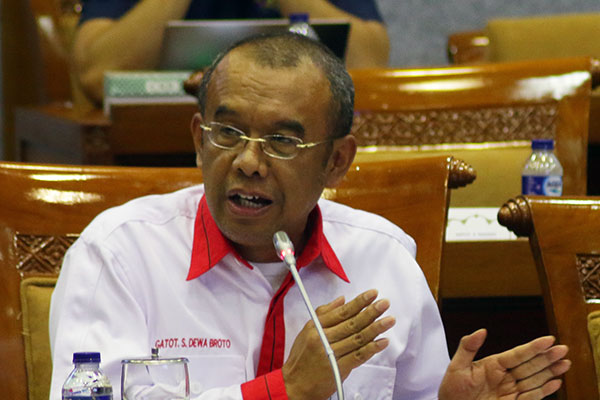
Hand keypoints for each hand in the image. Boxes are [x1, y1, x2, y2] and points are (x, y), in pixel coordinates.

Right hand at [282, 289, 394, 399]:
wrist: (294, 385)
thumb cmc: (301, 357)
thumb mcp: (307, 331)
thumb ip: (324, 313)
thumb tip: (342, 300)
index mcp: (316, 327)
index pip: (341, 312)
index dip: (358, 302)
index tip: (372, 294)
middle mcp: (323, 339)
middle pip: (351, 323)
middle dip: (370, 312)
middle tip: (385, 303)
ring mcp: (331, 354)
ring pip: (357, 338)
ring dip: (376, 328)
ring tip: (389, 320)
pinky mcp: (338, 369)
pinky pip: (358, 356)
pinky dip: (372, 349)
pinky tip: (383, 341)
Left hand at [439, 329, 570, 399]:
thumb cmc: (452, 388)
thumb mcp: (457, 366)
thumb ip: (468, 347)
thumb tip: (481, 330)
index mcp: (493, 364)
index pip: (517, 354)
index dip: (533, 347)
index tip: (549, 339)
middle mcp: (504, 376)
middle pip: (530, 365)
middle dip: (547, 357)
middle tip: (563, 349)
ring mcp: (509, 391)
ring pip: (534, 380)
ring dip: (550, 372)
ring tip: (565, 363)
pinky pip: (531, 397)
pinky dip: (544, 391)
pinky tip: (556, 382)